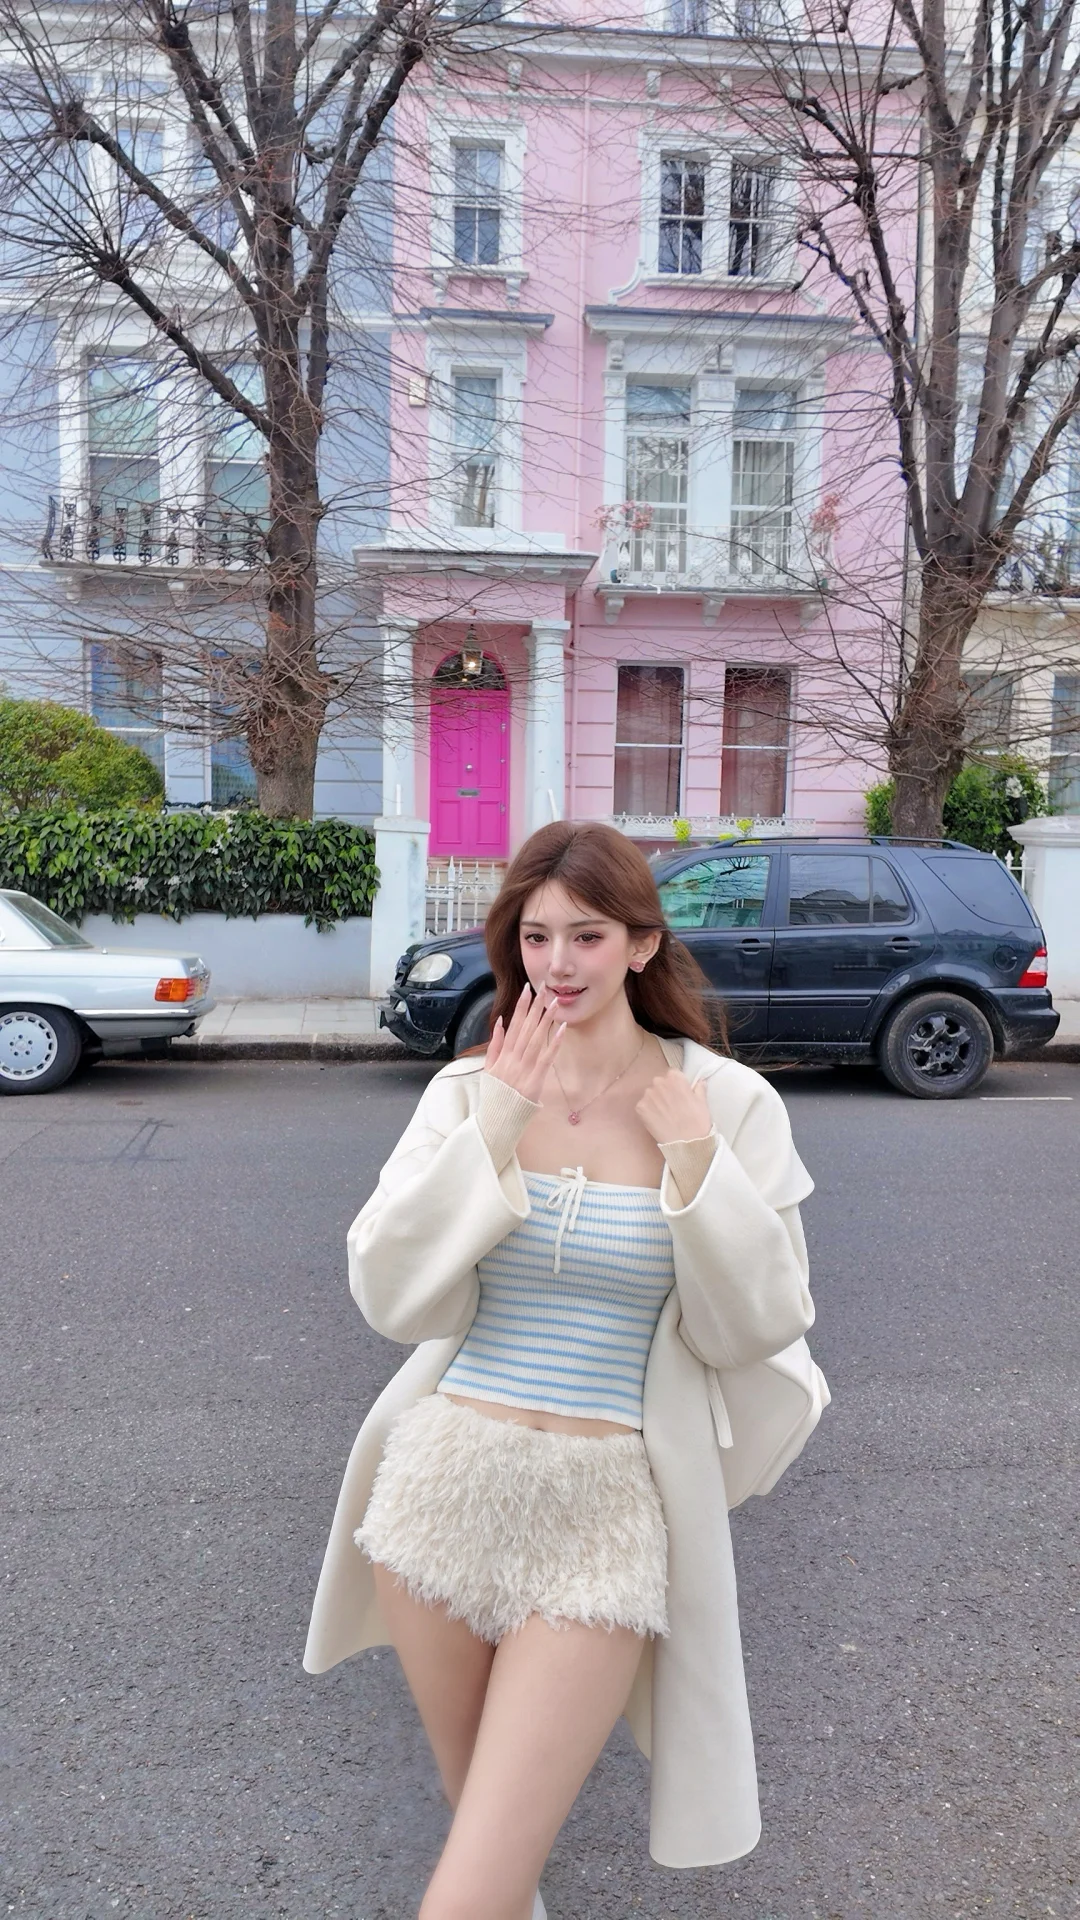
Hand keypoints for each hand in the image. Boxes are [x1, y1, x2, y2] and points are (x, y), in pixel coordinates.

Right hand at [484, 984, 565, 1104]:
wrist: (497, 1120)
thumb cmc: (495, 1095)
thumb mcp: (489, 1069)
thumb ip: (494, 1045)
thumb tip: (500, 1022)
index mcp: (502, 1055)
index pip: (514, 1025)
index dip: (521, 1007)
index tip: (527, 990)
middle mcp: (513, 1059)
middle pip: (526, 1028)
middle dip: (535, 1006)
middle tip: (544, 987)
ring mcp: (524, 1069)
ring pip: (536, 1039)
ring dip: (546, 1019)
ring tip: (554, 1002)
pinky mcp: (535, 1080)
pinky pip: (546, 1058)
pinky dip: (554, 1043)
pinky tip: (561, 1028)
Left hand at [636, 1069, 711, 1145]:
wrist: (686, 1143)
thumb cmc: (697, 1122)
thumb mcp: (702, 1102)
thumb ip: (699, 1088)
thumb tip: (700, 1082)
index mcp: (675, 1078)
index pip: (672, 1074)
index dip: (675, 1085)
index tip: (678, 1094)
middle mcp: (659, 1083)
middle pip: (659, 1083)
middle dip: (664, 1091)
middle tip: (672, 1105)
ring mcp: (648, 1095)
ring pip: (650, 1094)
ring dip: (655, 1101)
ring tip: (665, 1114)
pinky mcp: (640, 1108)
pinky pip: (643, 1106)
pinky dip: (648, 1112)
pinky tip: (658, 1120)